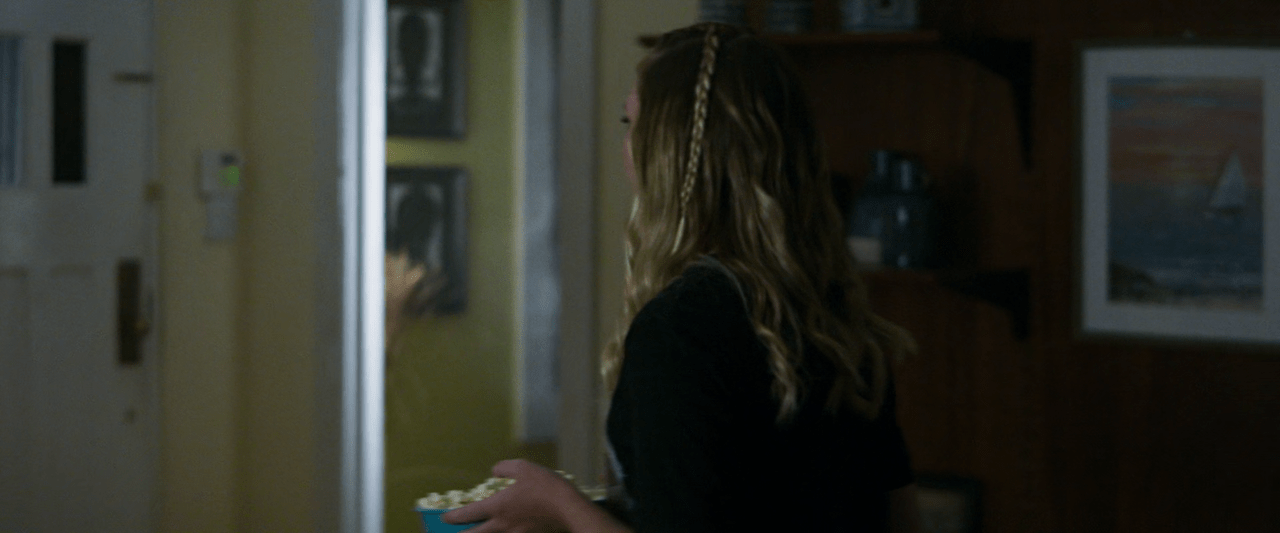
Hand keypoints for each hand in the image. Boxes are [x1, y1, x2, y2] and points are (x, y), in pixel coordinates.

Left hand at [441, 460, 587, 532]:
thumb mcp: (523, 467)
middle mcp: (503, 524)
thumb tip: (495, 472)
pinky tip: (502, 532)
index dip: (454, 517)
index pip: (469, 514)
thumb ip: (504, 468)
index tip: (444, 518)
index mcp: (498, 506)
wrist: (569, 509)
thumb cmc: (546, 486)